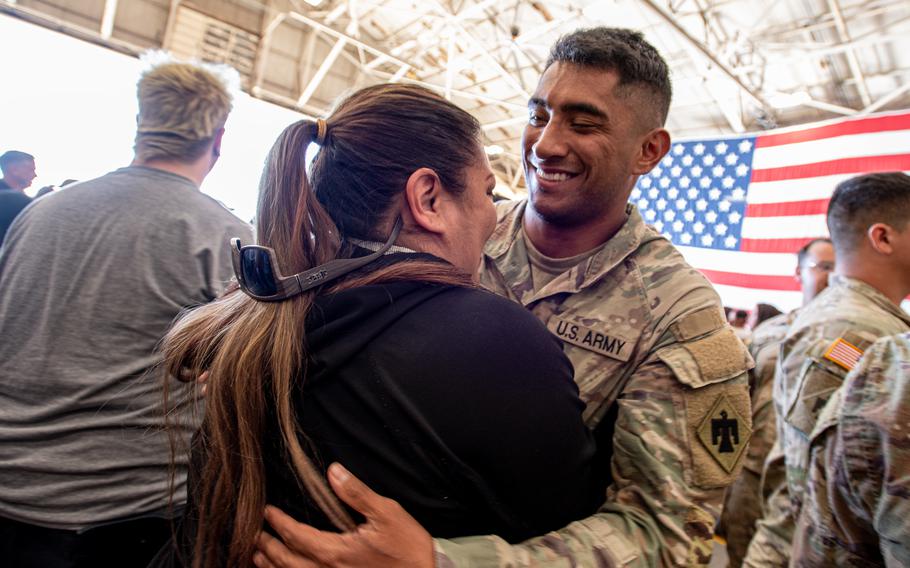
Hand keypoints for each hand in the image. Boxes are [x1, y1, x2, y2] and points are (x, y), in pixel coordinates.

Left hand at [253, 463, 433, 567]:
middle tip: (254, 535)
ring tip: (258, 557)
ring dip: (272, 566)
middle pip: (287, 561)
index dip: (278, 523)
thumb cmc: (408, 548)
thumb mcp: (387, 513)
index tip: (266, 512)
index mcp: (337, 552)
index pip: (297, 536)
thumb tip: (334, 472)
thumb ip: (357, 493)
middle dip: (268, 547)